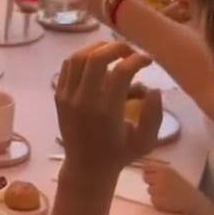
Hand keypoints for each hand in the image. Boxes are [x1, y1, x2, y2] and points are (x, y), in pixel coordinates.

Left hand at [55, 40, 162, 175]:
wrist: (86, 167)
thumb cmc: (119, 153)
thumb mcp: (146, 141)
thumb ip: (154, 115)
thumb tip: (153, 89)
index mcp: (106, 111)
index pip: (121, 72)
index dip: (137, 60)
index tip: (148, 60)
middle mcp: (83, 101)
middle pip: (96, 58)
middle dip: (117, 47)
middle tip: (130, 51)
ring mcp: (67, 97)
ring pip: (78, 58)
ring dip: (97, 48)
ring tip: (113, 51)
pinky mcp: (58, 96)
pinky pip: (67, 67)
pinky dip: (81, 57)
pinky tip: (96, 60)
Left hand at [142, 162, 197, 214]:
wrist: (192, 201)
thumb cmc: (183, 187)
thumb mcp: (173, 174)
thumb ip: (160, 171)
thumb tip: (145, 169)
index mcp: (164, 171)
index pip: (147, 168)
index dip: (148, 172)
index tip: (151, 176)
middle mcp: (159, 179)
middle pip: (145, 178)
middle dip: (151, 182)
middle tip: (160, 186)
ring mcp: (157, 191)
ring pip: (149, 190)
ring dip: (155, 192)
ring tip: (167, 194)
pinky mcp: (157, 201)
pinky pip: (152, 200)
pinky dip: (158, 201)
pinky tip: (167, 201)